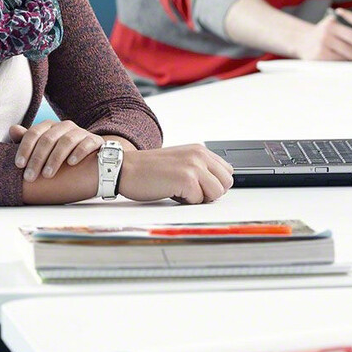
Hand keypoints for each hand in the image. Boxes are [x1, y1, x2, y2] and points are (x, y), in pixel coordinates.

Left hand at [9, 121, 104, 181]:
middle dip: (37, 159)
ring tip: (47, 175)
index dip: (25, 149)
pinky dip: (78, 152)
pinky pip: (87, 143)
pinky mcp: (94, 140)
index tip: (19, 165)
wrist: (92, 155)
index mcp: (50, 126)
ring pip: (66, 141)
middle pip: (48, 139)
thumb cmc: (61, 153)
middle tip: (30, 177)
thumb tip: (12, 129)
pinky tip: (71, 163)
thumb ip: (28, 140)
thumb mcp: (43, 148)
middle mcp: (64, 126)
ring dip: (55, 158)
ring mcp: (81, 132)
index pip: (34, 133)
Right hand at [117, 145, 234, 203]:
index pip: (226, 172)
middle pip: (226, 183)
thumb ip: (200, 168)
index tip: (198, 187)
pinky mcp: (186, 179)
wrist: (125, 169)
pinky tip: (171, 192)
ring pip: (217, 193)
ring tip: (180, 191)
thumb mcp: (180, 161)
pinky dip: (185, 201)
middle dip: (210, 192)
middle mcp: (199, 155)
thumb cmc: (148, 170)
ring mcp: (194, 166)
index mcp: (199, 150)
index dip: (214, 184)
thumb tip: (217, 186)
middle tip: (189, 191)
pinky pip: (198, 200)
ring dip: (200, 198)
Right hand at [295, 10, 351, 61]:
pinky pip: (341, 63)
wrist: (298, 42)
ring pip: (351, 54)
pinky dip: (343, 64)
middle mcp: (329, 29)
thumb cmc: (322, 38)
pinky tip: (336, 61)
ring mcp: (323, 42)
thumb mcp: (335, 30)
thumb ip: (351, 35)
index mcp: (335, 21)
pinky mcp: (319, 56)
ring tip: (345, 57)